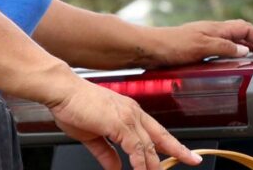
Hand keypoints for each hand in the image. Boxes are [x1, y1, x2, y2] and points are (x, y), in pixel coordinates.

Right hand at [49, 75, 201, 169]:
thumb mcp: (92, 135)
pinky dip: (139, 163)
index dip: (173, 145)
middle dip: (177, 153)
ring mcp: (128, 117)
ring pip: (149, 147)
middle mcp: (133, 112)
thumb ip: (106, 152)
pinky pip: (136, 149)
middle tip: (192, 161)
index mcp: (129, 112)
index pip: (156, 132)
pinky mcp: (120, 123)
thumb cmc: (72, 105)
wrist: (61, 90)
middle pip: (161, 138)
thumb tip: (115, 167)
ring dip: (153, 166)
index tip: (187, 155)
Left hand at [144, 20, 252, 67]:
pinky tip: (228, 64)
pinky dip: (229, 54)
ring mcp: (202, 39)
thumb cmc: (172, 45)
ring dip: (242, 48)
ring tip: (252, 60)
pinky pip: (218, 49)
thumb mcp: (201, 46)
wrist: (148, 48)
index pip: (244, 27)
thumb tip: (245, 50)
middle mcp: (210, 31)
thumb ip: (223, 47)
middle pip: (238, 32)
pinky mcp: (194, 48)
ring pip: (229, 40)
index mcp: (214, 28)